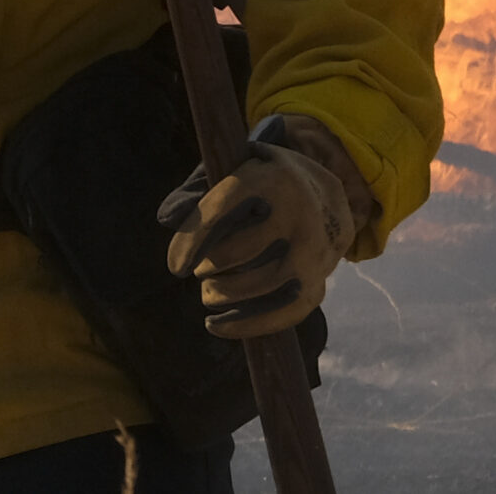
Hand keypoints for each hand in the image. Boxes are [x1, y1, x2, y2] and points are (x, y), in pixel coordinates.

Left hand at [158, 115, 372, 339]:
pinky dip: (245, 325)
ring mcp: (312, 252)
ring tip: (208, 293)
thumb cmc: (266, 185)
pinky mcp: (318, 284)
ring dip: (221, 295)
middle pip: (235, 254)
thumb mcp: (238, 170)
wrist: (329, 198)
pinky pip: (280, 315)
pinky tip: (216, 325)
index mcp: (273, 180)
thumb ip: (200, 189)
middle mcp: (297, 215)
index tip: (175, 268)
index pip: (222, 210)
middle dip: (207, 267)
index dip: (192, 240)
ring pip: (255, 285)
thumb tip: (166, 217)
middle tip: (201, 270)